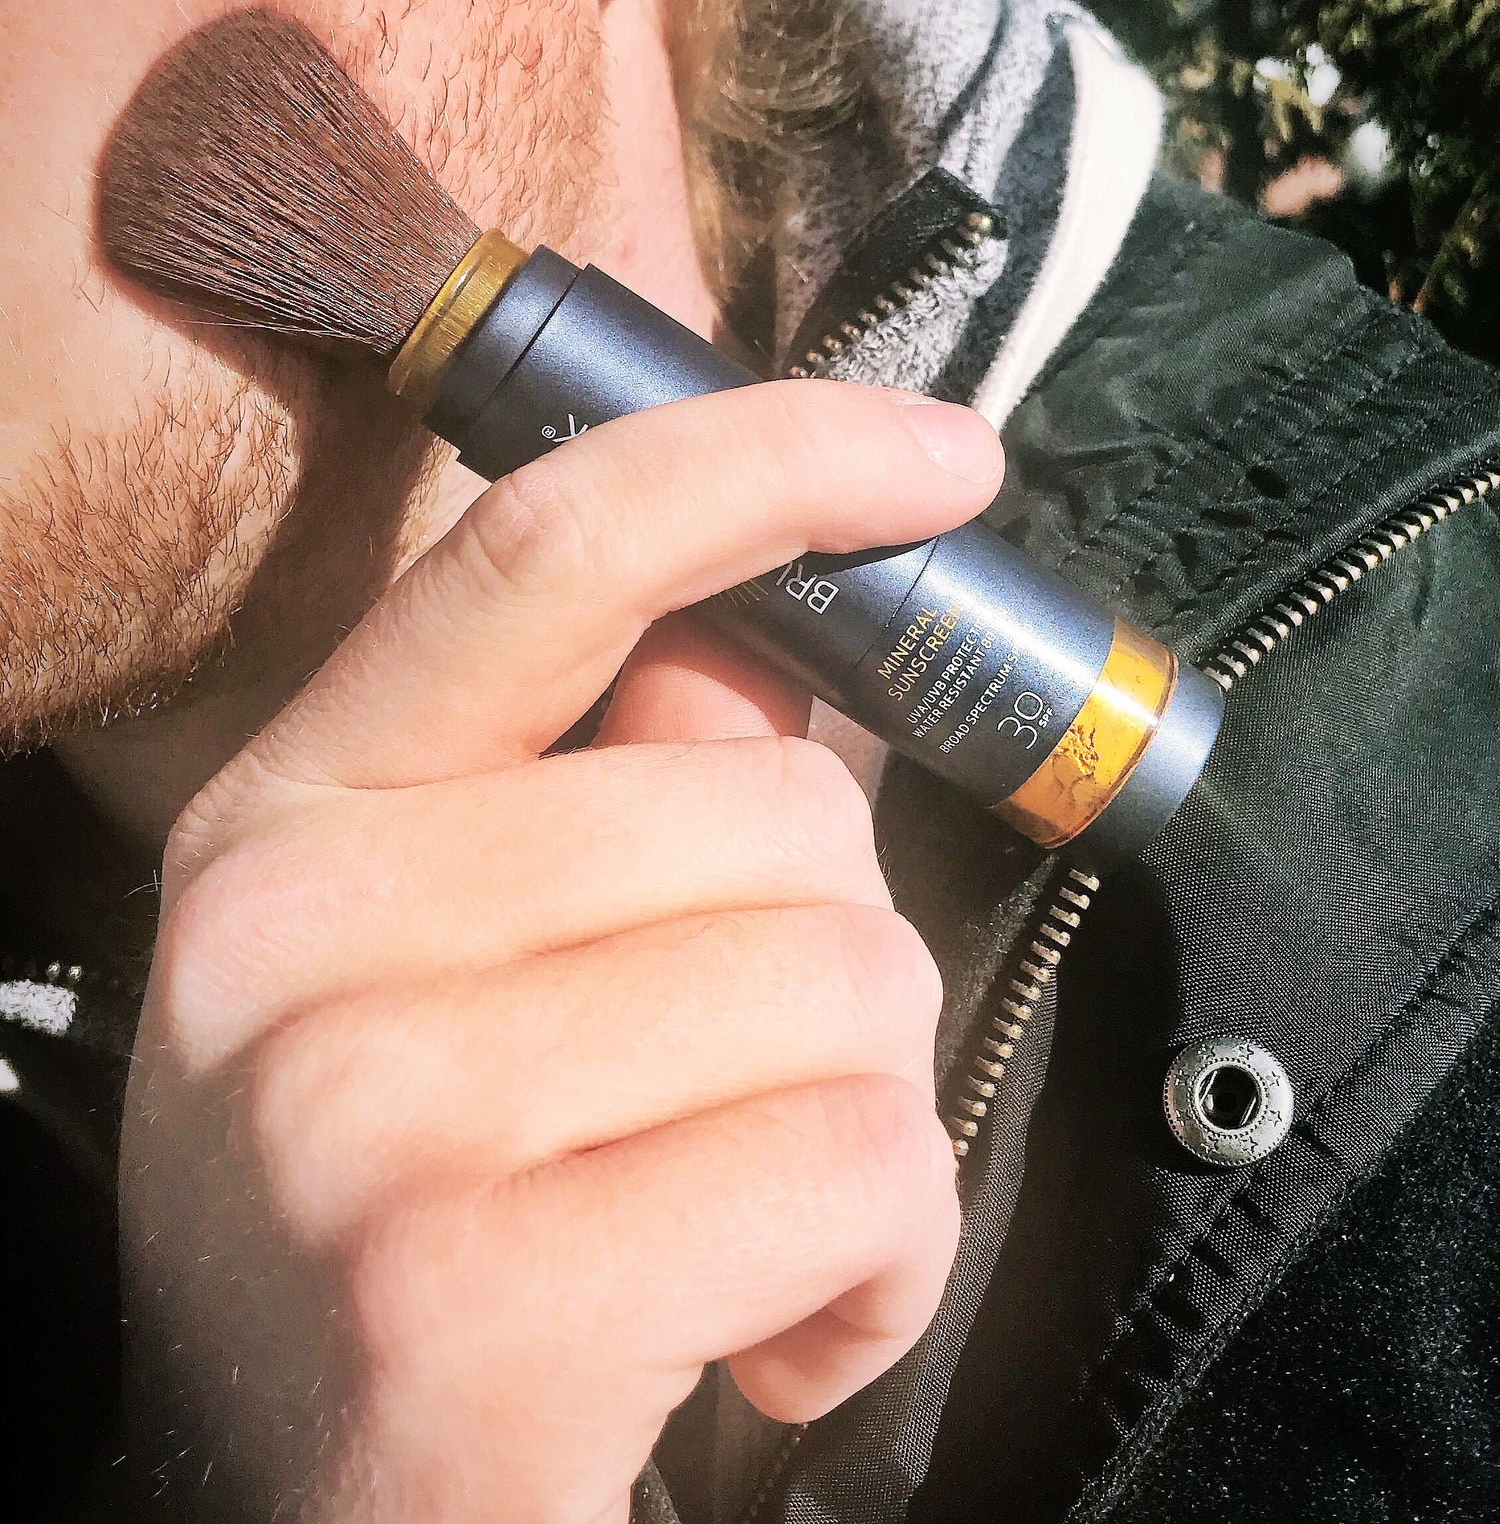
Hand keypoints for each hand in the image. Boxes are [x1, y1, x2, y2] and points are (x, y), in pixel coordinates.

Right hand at [121, 380, 1002, 1522]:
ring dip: (863, 1131)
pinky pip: (859, 1165)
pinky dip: (877, 1270)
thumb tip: (768, 640)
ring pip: (848, 981)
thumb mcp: (457, 980)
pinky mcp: (476, 1295)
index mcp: (298, 814)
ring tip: (731, 1228)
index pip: (548, 551)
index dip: (767, 459)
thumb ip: (613, 790)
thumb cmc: (429, 1235)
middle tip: (724, 1109)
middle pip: (778, 809)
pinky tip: (760, 1337)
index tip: (944, 455)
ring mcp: (369, 1108)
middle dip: (834, 966)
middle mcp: (293, 934)